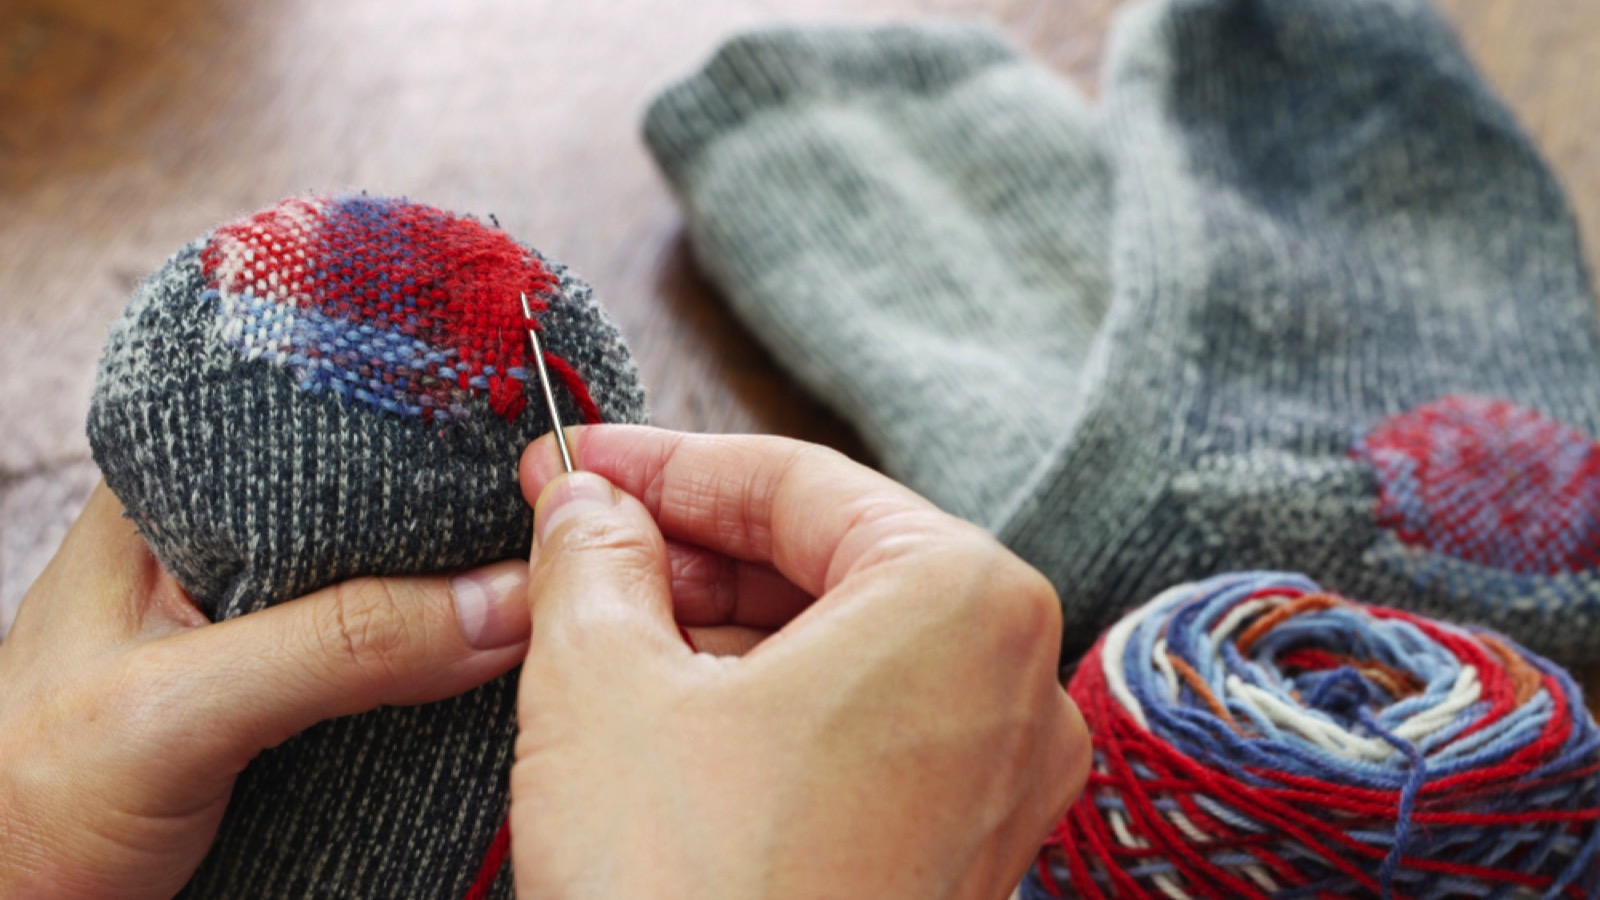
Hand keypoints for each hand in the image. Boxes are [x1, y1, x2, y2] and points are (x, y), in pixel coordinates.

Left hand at [0, 485, 531, 898]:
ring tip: (546, 590)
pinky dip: (440, 662)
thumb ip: (340, 646)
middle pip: (376, 506)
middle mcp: (220, 543)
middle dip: (460, 524)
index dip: (429, 438)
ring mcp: (256, 619)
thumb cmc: (28, 804)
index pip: (325, 428)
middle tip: (559, 533)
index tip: (527, 461)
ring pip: (390, 581)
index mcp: (170, 497)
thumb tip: (504, 602)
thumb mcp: (183, 711)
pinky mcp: (286, 689)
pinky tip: (491, 662)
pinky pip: (387, 653)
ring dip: (458, 598)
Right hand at [511, 426, 1090, 897]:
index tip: (573, 463)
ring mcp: (1002, 779)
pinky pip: (862, 733)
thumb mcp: (603, 684)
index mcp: (962, 600)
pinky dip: (768, 704)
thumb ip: (596, 558)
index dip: (666, 465)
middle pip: (832, 561)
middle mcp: (1015, 681)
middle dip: (693, 547)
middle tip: (577, 537)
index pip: (798, 484)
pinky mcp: (963, 854)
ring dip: (722, 625)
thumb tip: (586, 501)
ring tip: (601, 623)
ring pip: (844, 649)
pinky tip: (668, 709)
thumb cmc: (683, 894)